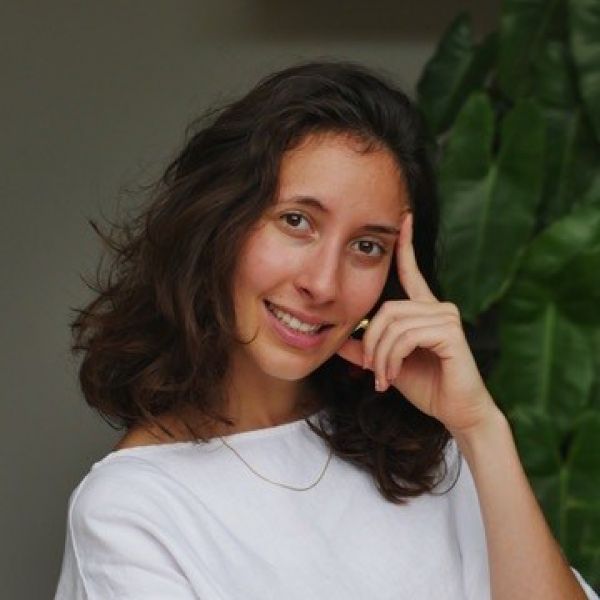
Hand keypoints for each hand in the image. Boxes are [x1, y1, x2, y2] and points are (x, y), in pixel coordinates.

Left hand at [336, 212, 498, 435]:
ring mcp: (447, 317)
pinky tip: (393, 377)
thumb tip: (338, 341)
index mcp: (424, 310)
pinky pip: (406, 336)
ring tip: (383, 379)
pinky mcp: (450, 332)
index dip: (405, 246)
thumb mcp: (388, 365)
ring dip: (380, 356)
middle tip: (371, 372)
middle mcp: (437, 307)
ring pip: (393, 324)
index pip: (411, 271)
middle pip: (386, 309)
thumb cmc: (426, 386)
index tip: (402, 218)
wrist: (456, 412)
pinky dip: (392, 358)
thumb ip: (366, 350)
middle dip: (371, 343)